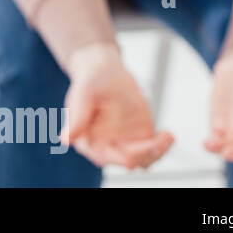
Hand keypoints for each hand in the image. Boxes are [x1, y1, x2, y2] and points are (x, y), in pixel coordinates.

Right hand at [60, 43, 174, 169]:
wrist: (105, 71)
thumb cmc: (90, 80)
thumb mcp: (83, 94)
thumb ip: (77, 117)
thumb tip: (65, 139)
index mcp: (87, 141)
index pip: (103, 156)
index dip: (117, 159)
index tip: (131, 161)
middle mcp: (107, 146)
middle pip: (128, 159)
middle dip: (143, 154)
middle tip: (157, 142)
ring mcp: (125, 142)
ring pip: (144, 158)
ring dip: (157, 151)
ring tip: (166, 137)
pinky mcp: (141, 136)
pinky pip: (154, 148)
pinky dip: (163, 144)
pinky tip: (168, 135)